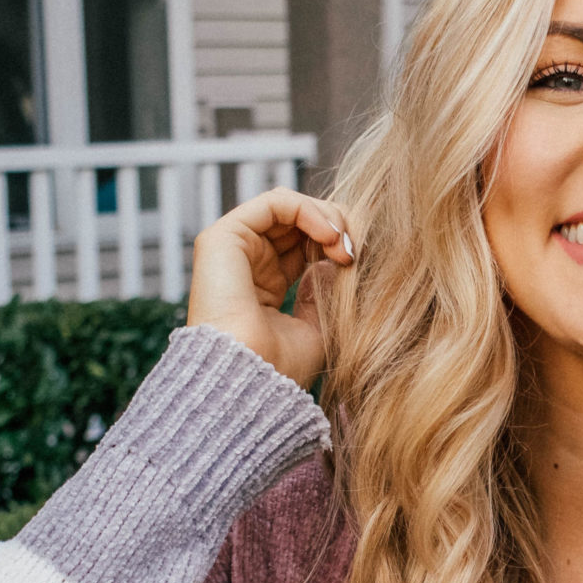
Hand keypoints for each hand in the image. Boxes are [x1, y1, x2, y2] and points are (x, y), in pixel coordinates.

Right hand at [186, 188, 354, 389]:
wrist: (252, 379)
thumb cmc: (280, 368)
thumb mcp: (316, 328)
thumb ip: (324, 292)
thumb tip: (335, 261)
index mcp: (264, 285)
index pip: (304, 243)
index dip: (335, 242)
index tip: (359, 262)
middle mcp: (247, 263)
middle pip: (297, 219)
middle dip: (335, 225)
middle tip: (356, 248)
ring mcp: (234, 248)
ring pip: (288, 206)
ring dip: (326, 216)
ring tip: (343, 242)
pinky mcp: (224, 237)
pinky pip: (274, 203)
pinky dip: (308, 209)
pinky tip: (328, 234)